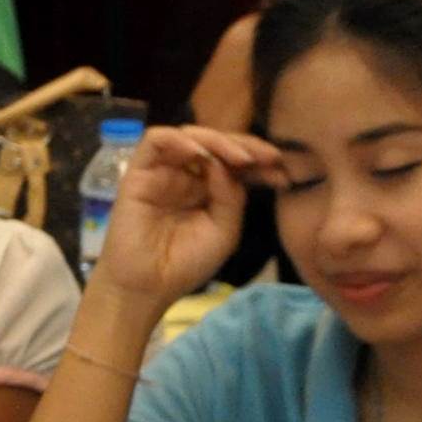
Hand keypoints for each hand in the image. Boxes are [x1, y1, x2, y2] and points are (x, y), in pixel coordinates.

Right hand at [92, 123, 279, 304]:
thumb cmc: (186, 263)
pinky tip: (202, 155)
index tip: (284, 172)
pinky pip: (155, 140)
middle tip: (269, 158)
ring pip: (191, 136)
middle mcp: (187, 175)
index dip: (261, 162)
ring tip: (242, 158)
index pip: (236, 163)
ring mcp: (164, 171)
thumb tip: (228, 164)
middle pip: (217, 144)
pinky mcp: (138, 171)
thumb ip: (231, 195)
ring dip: (219, 141)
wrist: (147, 285)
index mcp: (210, 189)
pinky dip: (180, 140)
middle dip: (247, 146)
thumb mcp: (225, 230)